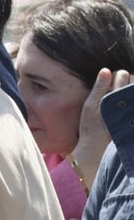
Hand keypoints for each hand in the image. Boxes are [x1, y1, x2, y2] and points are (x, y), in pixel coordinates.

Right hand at [70, 68, 131, 183]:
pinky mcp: (132, 120)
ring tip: (123, 99)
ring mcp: (131, 111)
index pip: (122, 75)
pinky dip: (132, 102)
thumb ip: (98, 87)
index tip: (112, 82)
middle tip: (119, 89)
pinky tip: (127, 108)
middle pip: (132, 81)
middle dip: (127, 82)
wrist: (97, 149)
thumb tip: (106, 70)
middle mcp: (126, 102)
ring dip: (131, 91)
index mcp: (114, 96)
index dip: (118, 76)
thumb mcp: (90, 106)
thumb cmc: (90, 129)